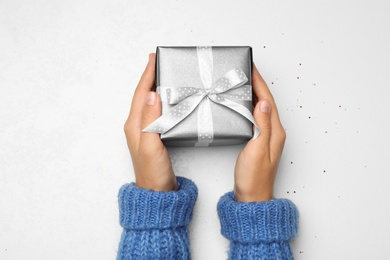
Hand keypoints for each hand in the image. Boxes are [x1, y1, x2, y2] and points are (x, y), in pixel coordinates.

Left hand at [124, 53, 176, 191]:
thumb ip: (150, 121)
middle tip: (158, 61)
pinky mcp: (153, 136)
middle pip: (142, 95)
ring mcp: (144, 131)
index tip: (153, 59)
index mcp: (134, 125)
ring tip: (162, 74)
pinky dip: (160, 100)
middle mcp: (136, 126)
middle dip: (149, 76)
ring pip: (148, 102)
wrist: (157, 193)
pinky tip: (167, 99)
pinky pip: (155, 111)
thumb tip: (152, 95)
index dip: (147, 75)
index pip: (141, 94)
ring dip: (154, 86)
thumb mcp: (151, 146)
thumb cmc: (153, 173)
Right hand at [234, 64, 285, 201]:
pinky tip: (243, 102)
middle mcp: (273, 131)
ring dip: (253, 92)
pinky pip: (255, 116)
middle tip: (246, 68)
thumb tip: (264, 102)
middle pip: (266, 100)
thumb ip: (262, 126)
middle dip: (257, 83)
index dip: (259, 82)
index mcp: (275, 131)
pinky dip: (249, 105)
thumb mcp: (257, 150)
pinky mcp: (258, 140)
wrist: (252, 197)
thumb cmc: (254, 178)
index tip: (252, 67)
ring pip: (261, 107)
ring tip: (244, 80)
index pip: (268, 100)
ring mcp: (267, 136)